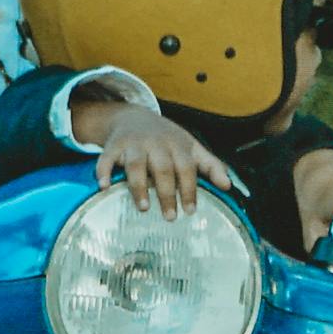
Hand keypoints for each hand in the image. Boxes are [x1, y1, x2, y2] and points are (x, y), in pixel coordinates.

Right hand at [85, 98, 224, 215]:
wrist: (133, 116)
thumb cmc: (167, 139)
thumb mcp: (191, 147)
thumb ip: (211, 165)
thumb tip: (228, 186)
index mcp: (177, 145)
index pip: (187, 168)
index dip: (189, 189)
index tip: (191, 211)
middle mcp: (156, 143)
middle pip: (162, 168)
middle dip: (167, 193)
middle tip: (170, 217)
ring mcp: (134, 144)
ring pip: (136, 164)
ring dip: (139, 186)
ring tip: (144, 208)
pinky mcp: (114, 145)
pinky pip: (106, 158)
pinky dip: (103, 171)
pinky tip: (104, 186)